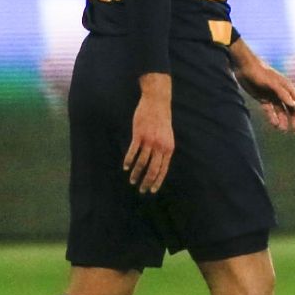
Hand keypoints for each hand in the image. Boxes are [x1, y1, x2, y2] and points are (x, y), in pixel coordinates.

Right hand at [124, 73, 173, 193]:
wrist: (157, 103)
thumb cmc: (162, 121)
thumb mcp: (168, 136)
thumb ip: (164, 150)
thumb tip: (160, 164)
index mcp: (168, 148)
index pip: (163, 170)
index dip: (157, 181)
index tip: (152, 190)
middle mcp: (160, 147)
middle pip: (152, 169)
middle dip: (146, 182)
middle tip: (141, 190)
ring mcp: (149, 141)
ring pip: (141, 163)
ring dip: (135, 173)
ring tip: (131, 180)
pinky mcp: (139, 135)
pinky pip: (133, 151)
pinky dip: (128, 161)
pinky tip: (125, 167)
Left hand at [235, 51, 294, 132]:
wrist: (243, 67)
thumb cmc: (259, 73)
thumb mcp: (271, 83)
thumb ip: (282, 93)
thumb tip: (294, 104)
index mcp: (286, 87)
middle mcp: (281, 92)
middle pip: (291, 108)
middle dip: (294, 118)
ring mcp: (272, 96)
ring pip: (281, 111)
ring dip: (283, 120)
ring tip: (283, 130)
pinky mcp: (263, 98)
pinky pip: (270, 110)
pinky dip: (272, 117)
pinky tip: (274, 124)